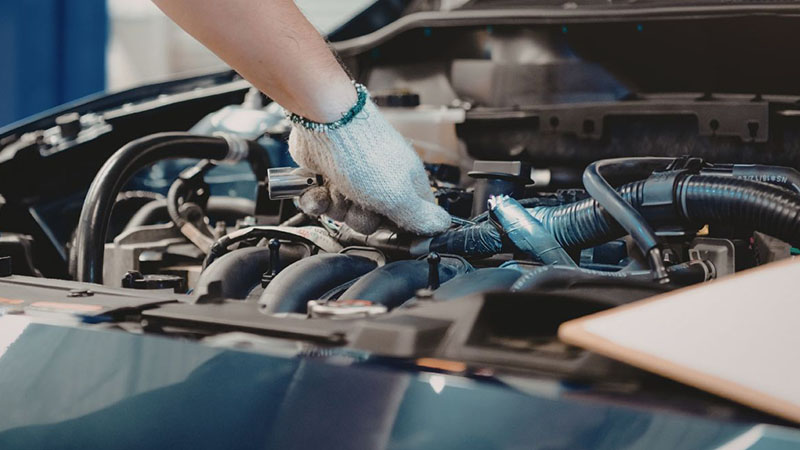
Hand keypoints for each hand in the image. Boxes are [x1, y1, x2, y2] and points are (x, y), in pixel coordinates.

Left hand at [288, 97, 450, 235]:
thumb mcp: (399, 195)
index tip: (388, 223)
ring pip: (342, 215)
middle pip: (370, 223)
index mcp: (406, 185)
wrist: (326, 124)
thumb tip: (442, 226)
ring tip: (336, 187)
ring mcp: (353, 179)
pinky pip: (321, 203)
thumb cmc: (365, 153)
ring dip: (335, 206)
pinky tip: (318, 189)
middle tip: (358, 201)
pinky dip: (316, 199)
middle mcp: (381, 183)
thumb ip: (420, 217)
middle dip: (358, 218)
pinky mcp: (328, 175)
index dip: (397, 228)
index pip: (410, 219)